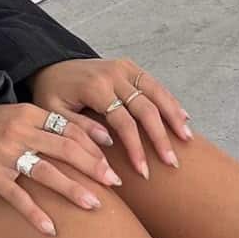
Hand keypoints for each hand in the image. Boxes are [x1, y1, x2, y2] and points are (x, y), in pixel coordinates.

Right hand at [0, 102, 120, 234]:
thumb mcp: (22, 117)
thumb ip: (55, 126)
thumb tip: (104, 138)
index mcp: (29, 114)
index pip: (69, 130)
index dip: (94, 147)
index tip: (112, 164)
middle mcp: (18, 132)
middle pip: (64, 149)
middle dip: (93, 167)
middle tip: (114, 183)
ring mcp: (4, 154)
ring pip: (45, 172)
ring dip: (72, 190)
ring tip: (95, 205)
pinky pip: (16, 197)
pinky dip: (34, 214)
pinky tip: (52, 230)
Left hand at [29, 58, 191, 178]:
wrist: (51, 66)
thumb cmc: (53, 95)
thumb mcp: (54, 115)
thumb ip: (79, 129)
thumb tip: (108, 142)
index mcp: (94, 86)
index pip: (123, 121)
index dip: (136, 148)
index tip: (144, 171)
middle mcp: (113, 74)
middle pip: (146, 108)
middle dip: (161, 138)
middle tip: (172, 162)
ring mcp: (124, 68)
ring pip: (157, 93)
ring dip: (174, 117)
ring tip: (187, 140)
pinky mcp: (131, 68)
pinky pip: (156, 85)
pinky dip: (171, 102)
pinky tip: (185, 118)